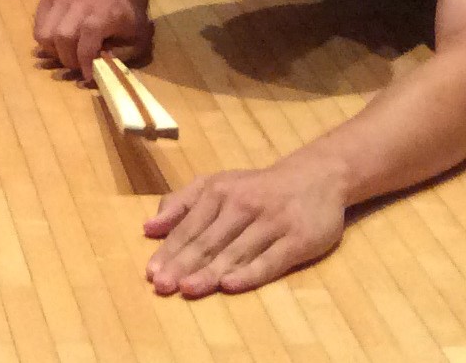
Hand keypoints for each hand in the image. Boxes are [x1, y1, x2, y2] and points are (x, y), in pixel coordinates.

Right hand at [34, 0, 151, 73]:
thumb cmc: (128, 15)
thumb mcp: (138, 37)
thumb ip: (123, 56)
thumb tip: (103, 70)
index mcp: (104, 14)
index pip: (86, 42)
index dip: (84, 63)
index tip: (88, 76)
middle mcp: (80, 3)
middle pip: (61, 38)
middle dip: (68, 59)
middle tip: (77, 66)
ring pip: (44, 33)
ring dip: (54, 51)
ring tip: (67, 54)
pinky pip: (38, 25)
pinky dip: (45, 40)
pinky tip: (59, 41)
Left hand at [143, 156, 348, 296]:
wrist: (316, 177)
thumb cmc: (256, 187)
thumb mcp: (216, 184)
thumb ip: (181, 204)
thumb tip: (148, 228)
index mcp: (218, 192)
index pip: (189, 227)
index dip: (169, 250)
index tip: (151, 273)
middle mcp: (242, 206)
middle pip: (209, 241)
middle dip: (183, 264)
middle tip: (162, 286)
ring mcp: (271, 223)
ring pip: (236, 252)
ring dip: (210, 272)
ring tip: (188, 288)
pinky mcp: (298, 240)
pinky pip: (270, 260)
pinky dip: (250, 273)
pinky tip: (231, 285)